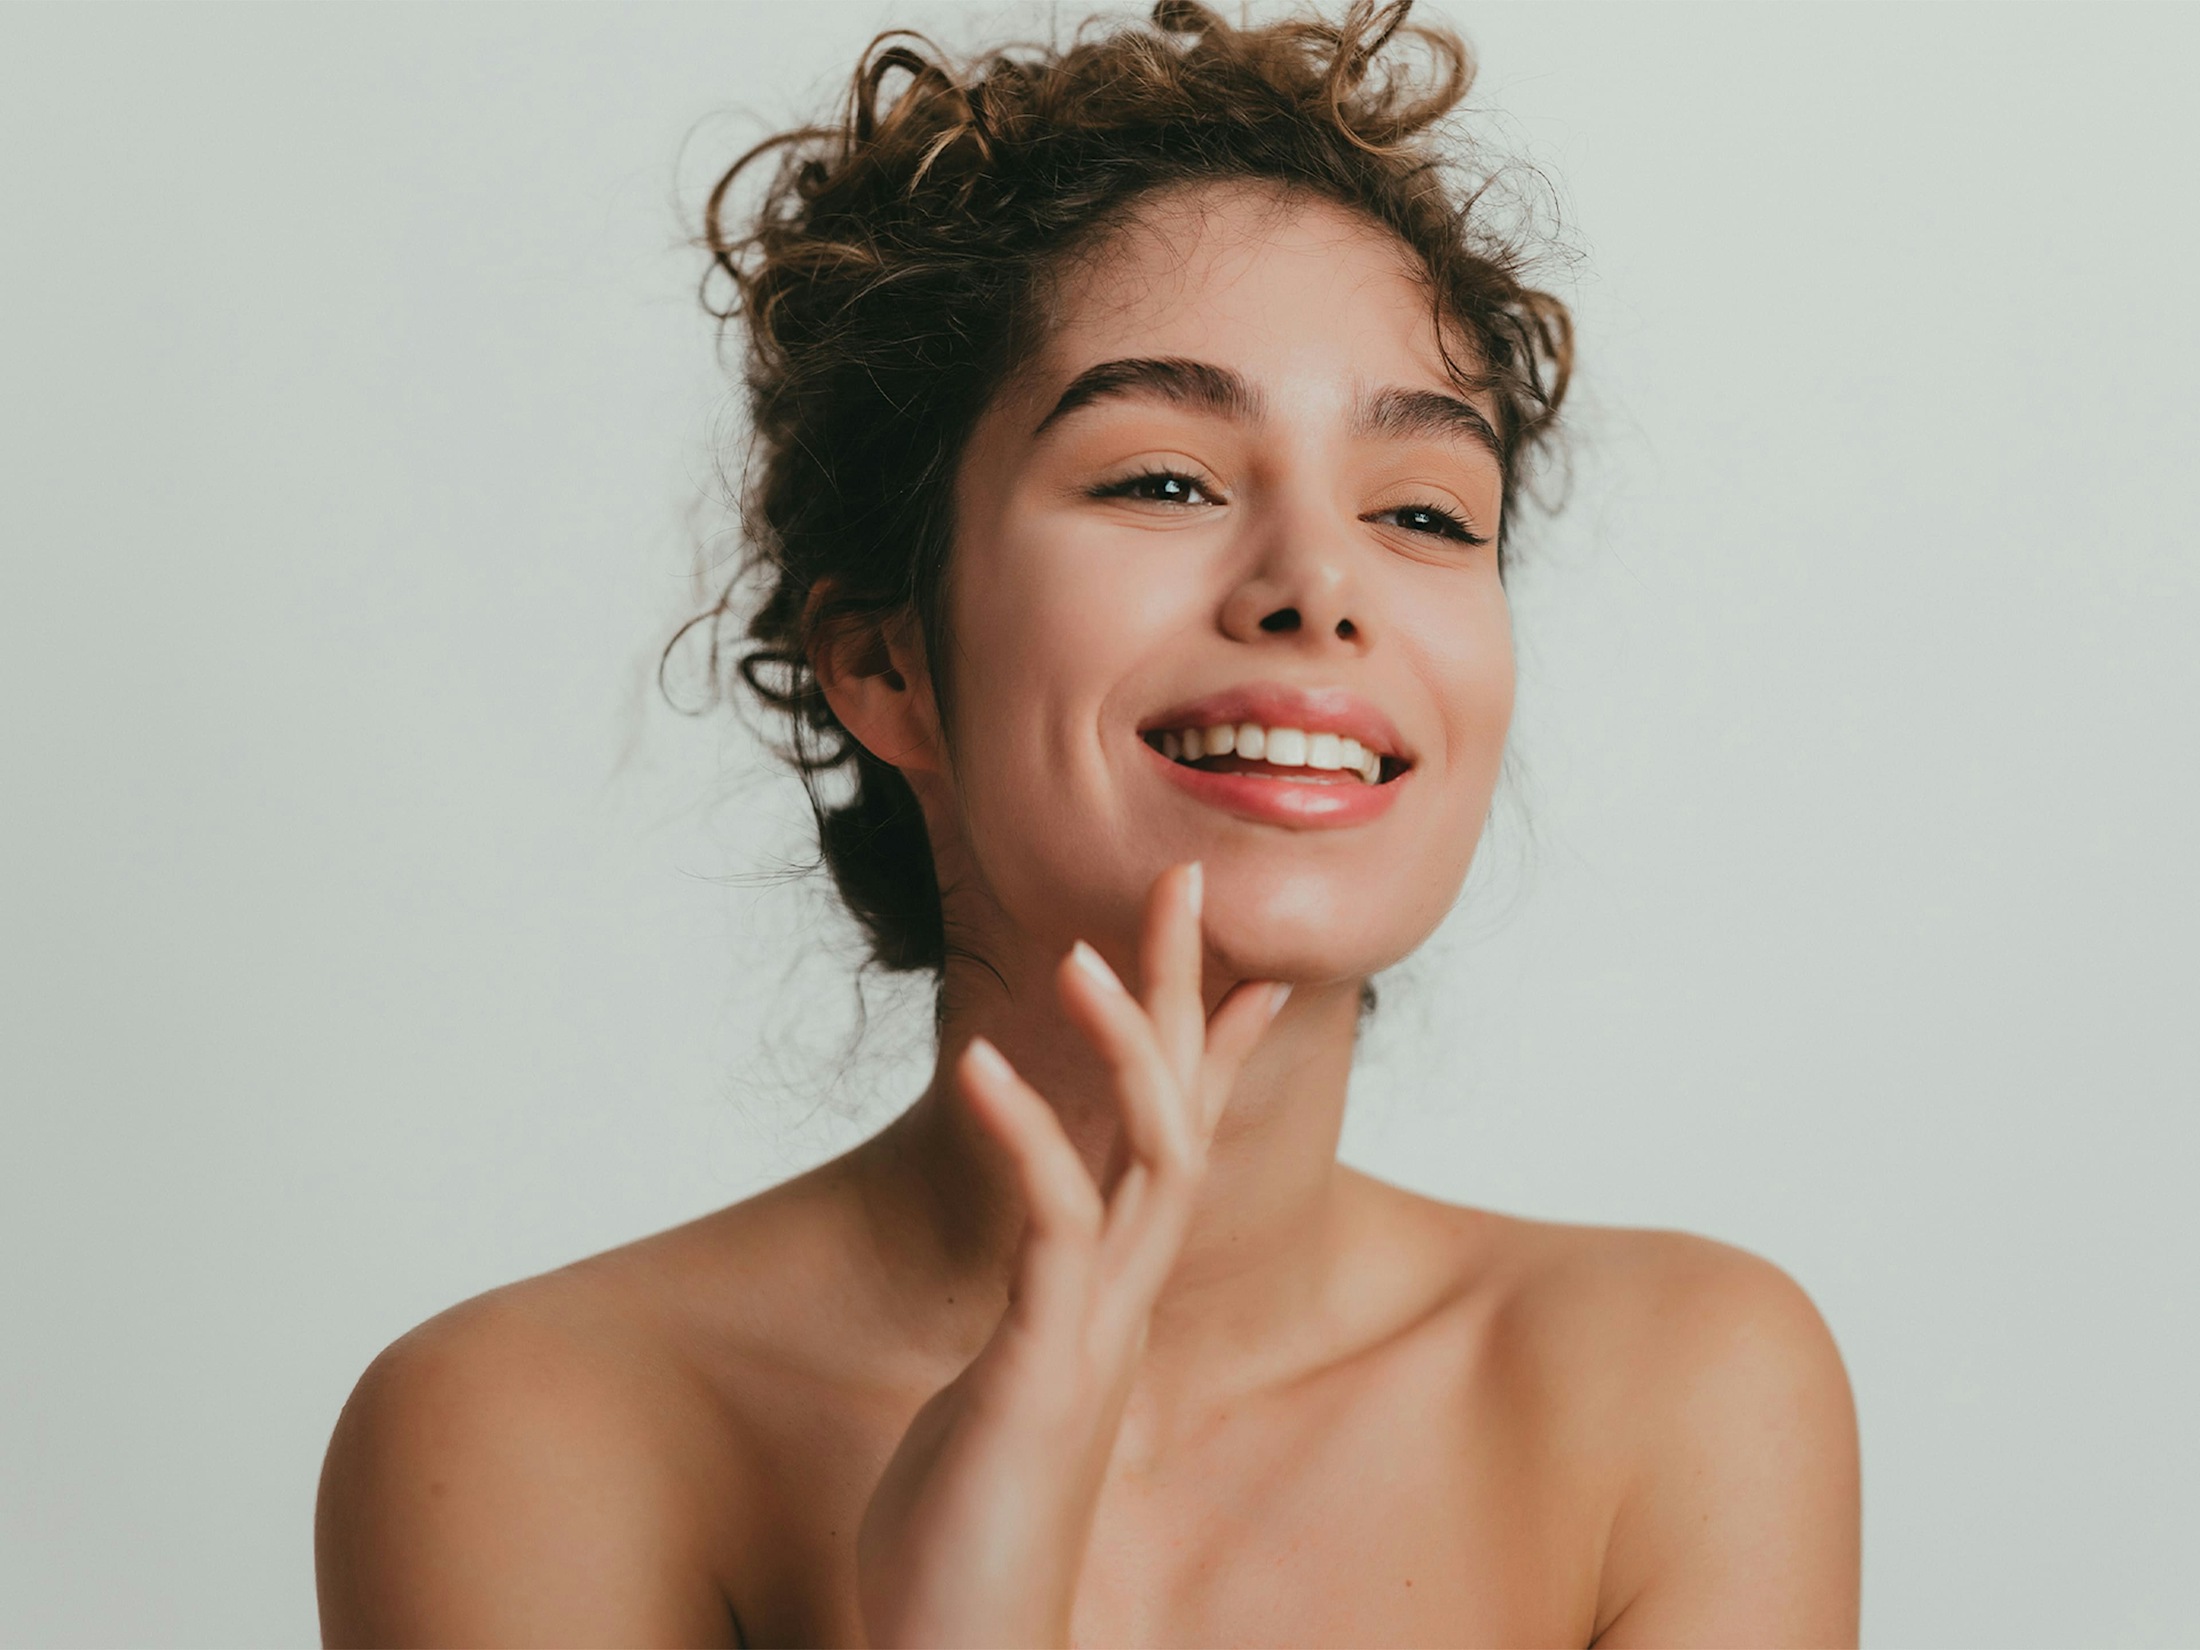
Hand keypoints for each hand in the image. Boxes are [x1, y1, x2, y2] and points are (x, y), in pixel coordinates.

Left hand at [855, 862, 1289, 1647]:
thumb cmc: (965, 1543)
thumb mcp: (1006, 1403)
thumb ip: (1032, 1338)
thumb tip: (1040, 1304)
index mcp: (1110, 1296)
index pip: (1177, 1144)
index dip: (1206, 1048)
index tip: (1234, 966)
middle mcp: (1121, 1300)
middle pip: (1180, 1115)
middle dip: (1184, 994)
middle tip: (1187, 880)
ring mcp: (1094, 1329)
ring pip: (1143, 1156)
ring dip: (1124, 1047)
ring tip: (1082, 952)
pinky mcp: (1049, 1363)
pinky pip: (1051, 1223)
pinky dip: (1023, 1136)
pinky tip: (982, 1065)